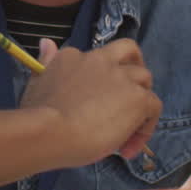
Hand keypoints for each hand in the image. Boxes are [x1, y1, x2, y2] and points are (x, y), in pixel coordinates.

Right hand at [18, 38, 160, 165]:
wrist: (49, 130)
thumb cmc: (36, 114)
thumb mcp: (36, 82)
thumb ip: (46, 62)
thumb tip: (46, 42)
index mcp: (73, 57)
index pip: (96, 59)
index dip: (98, 81)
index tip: (90, 107)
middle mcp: (99, 60)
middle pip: (128, 51)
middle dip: (133, 67)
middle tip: (129, 94)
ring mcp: (120, 77)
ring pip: (144, 78)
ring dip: (140, 98)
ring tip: (130, 127)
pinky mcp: (136, 97)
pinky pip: (153, 106)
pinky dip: (146, 126)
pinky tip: (131, 146)